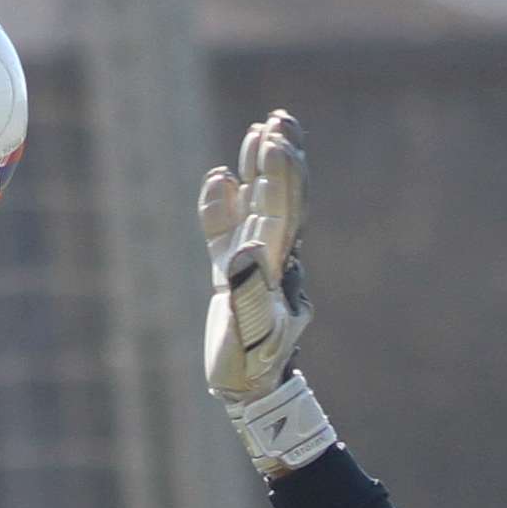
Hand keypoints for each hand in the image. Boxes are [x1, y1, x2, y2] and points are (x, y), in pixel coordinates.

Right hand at [201, 110, 311, 400]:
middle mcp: (271, 257)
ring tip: (262, 129)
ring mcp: (250, 261)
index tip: (277, 143)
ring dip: (260, 170)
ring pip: (257, 205)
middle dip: (279, 160)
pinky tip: (221, 176)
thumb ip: (249, 296)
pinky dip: (224, 202)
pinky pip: (227, 228)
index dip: (281, 177)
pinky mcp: (228, 271)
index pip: (285, 212)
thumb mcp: (252, 337)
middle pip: (279, 199)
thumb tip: (248, 253)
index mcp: (280, 268)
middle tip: (279, 119)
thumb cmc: (252, 367)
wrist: (250, 388)